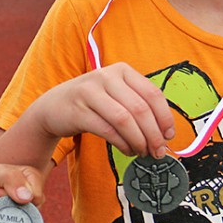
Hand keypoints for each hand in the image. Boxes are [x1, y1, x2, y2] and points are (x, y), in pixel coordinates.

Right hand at [24, 62, 174, 157]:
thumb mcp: (115, 95)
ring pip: (124, 120)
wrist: (53, 106)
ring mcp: (89, 92)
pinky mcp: (78, 110)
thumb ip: (138, 105)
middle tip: (158, 151)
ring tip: (142, 152)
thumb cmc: (91, 103)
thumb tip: (165, 132)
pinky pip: (107, 130)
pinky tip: (127, 150)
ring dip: (139, 141)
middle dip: (153, 134)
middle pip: (140, 109)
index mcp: (121, 70)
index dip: (165, 117)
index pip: (152, 93)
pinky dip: (122, 144)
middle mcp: (106, 76)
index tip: (169, 135)